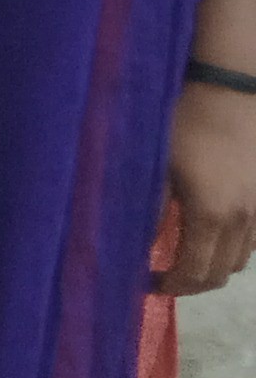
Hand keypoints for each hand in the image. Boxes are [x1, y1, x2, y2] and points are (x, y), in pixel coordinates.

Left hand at [161, 81, 255, 295]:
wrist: (229, 91)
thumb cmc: (184, 124)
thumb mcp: (156, 167)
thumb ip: (147, 210)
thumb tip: (133, 245)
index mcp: (210, 215)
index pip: (194, 273)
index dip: (170, 286)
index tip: (145, 283)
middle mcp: (243, 221)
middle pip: (220, 274)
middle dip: (190, 284)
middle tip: (162, 277)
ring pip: (240, 260)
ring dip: (212, 267)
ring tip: (183, 257)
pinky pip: (253, 240)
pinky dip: (231, 249)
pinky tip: (208, 235)